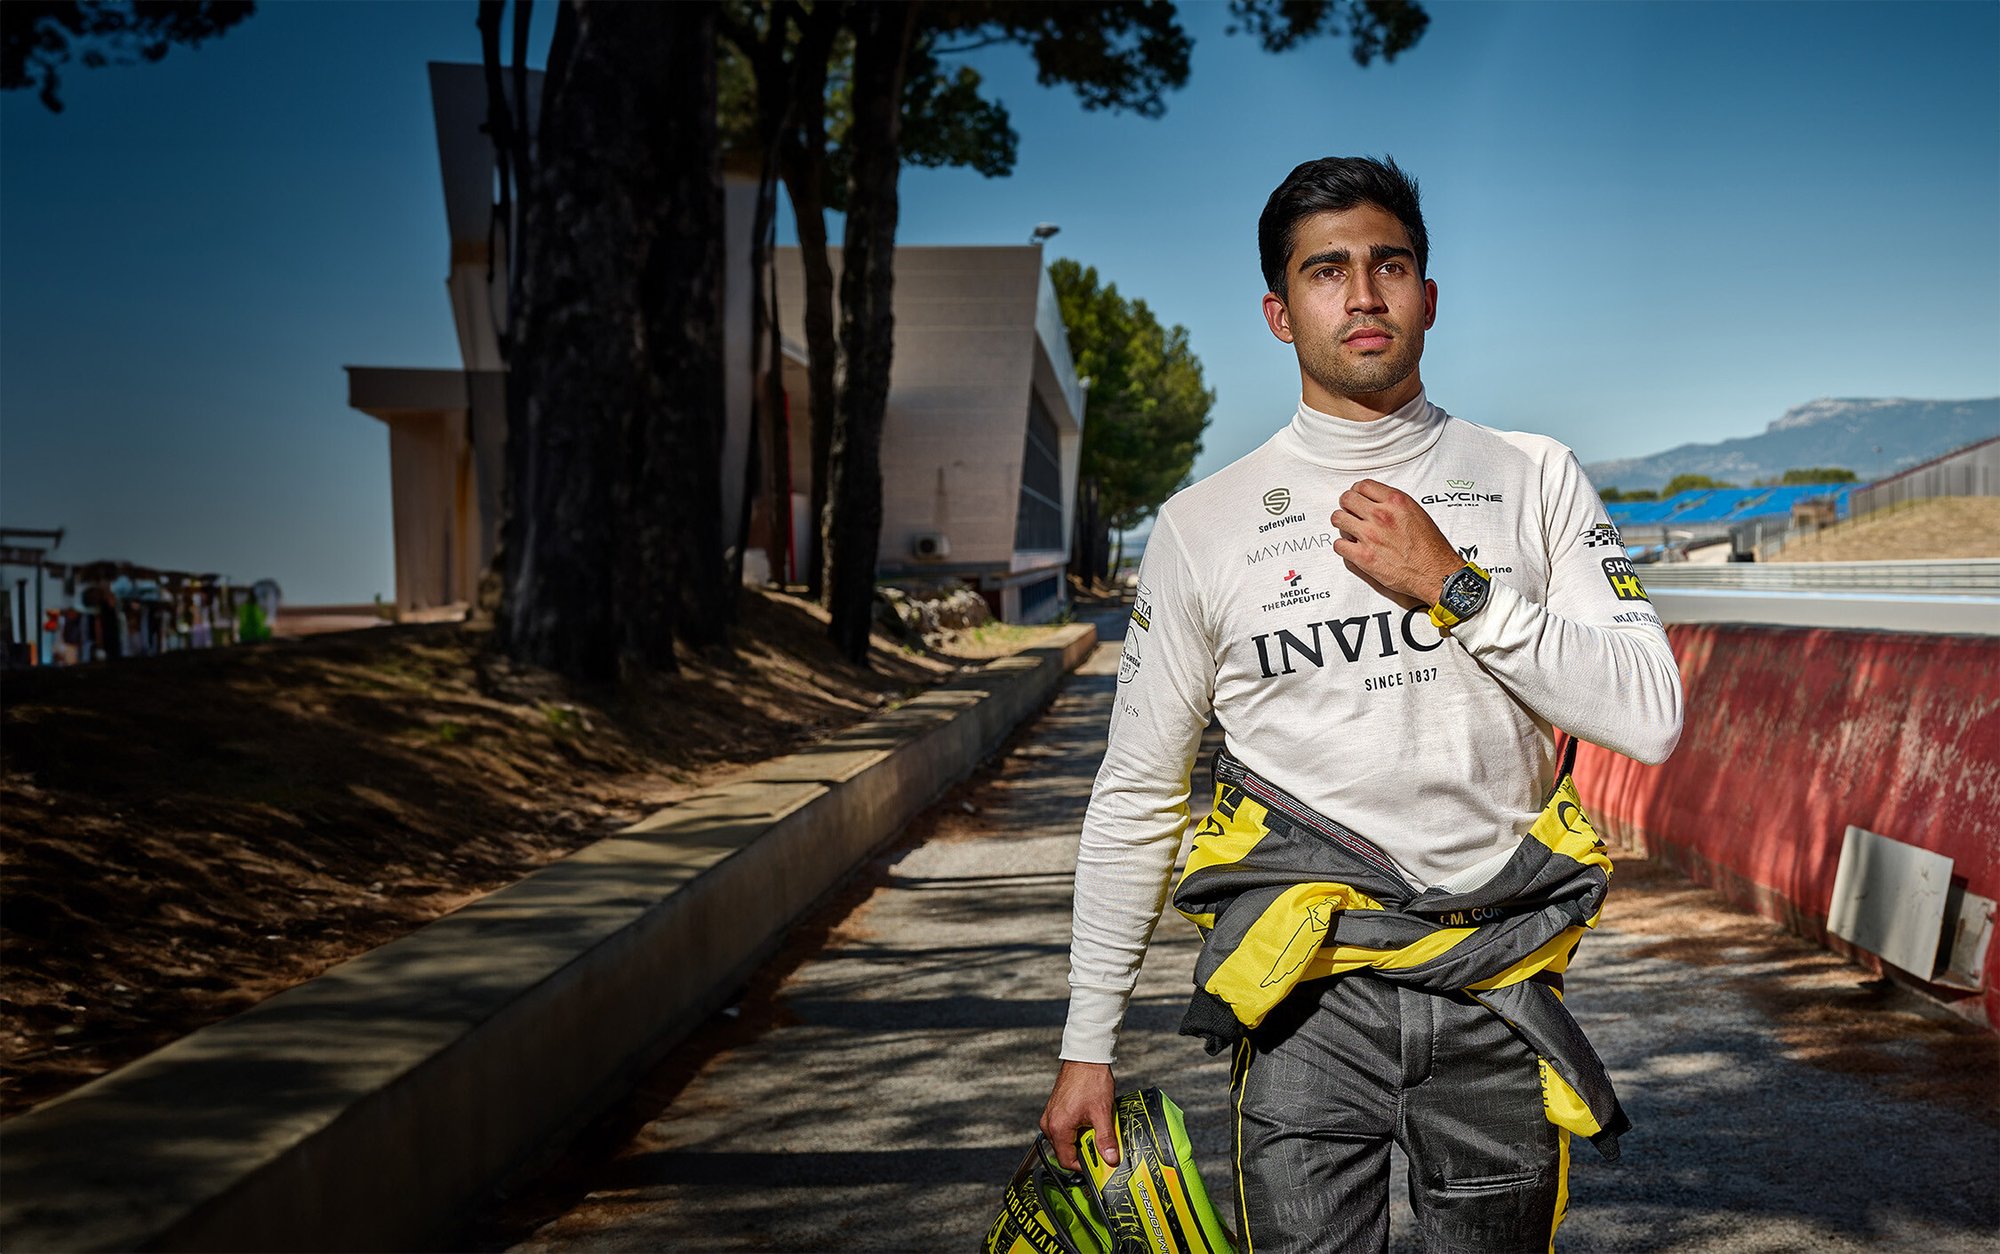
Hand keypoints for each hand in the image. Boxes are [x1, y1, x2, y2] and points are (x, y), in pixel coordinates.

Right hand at [1040, 1060, 1117, 1170]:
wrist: (1085, 1058)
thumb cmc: (1091, 1081)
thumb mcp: (1102, 1113)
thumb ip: (1105, 1139)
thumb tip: (1110, 1159)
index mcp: (1058, 1128)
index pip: (1067, 1161)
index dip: (1084, 1166)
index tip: (1098, 1164)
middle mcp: (1049, 1124)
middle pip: (1066, 1151)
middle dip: (1084, 1151)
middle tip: (1101, 1145)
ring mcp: (1051, 1116)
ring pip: (1066, 1140)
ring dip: (1082, 1139)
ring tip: (1097, 1129)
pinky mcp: (1055, 1110)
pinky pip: (1065, 1129)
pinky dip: (1078, 1130)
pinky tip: (1091, 1121)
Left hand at [1329, 479, 1463, 608]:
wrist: (1435, 572)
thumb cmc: (1430, 547)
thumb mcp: (1416, 512)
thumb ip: (1393, 504)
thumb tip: (1377, 501)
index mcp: (1396, 502)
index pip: (1363, 485)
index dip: (1357, 491)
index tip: (1357, 497)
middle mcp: (1381, 516)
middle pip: (1347, 499)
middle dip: (1347, 505)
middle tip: (1350, 512)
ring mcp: (1370, 536)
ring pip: (1338, 519)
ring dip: (1342, 523)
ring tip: (1349, 528)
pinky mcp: (1363, 557)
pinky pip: (1339, 545)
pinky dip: (1343, 546)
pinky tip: (1351, 547)